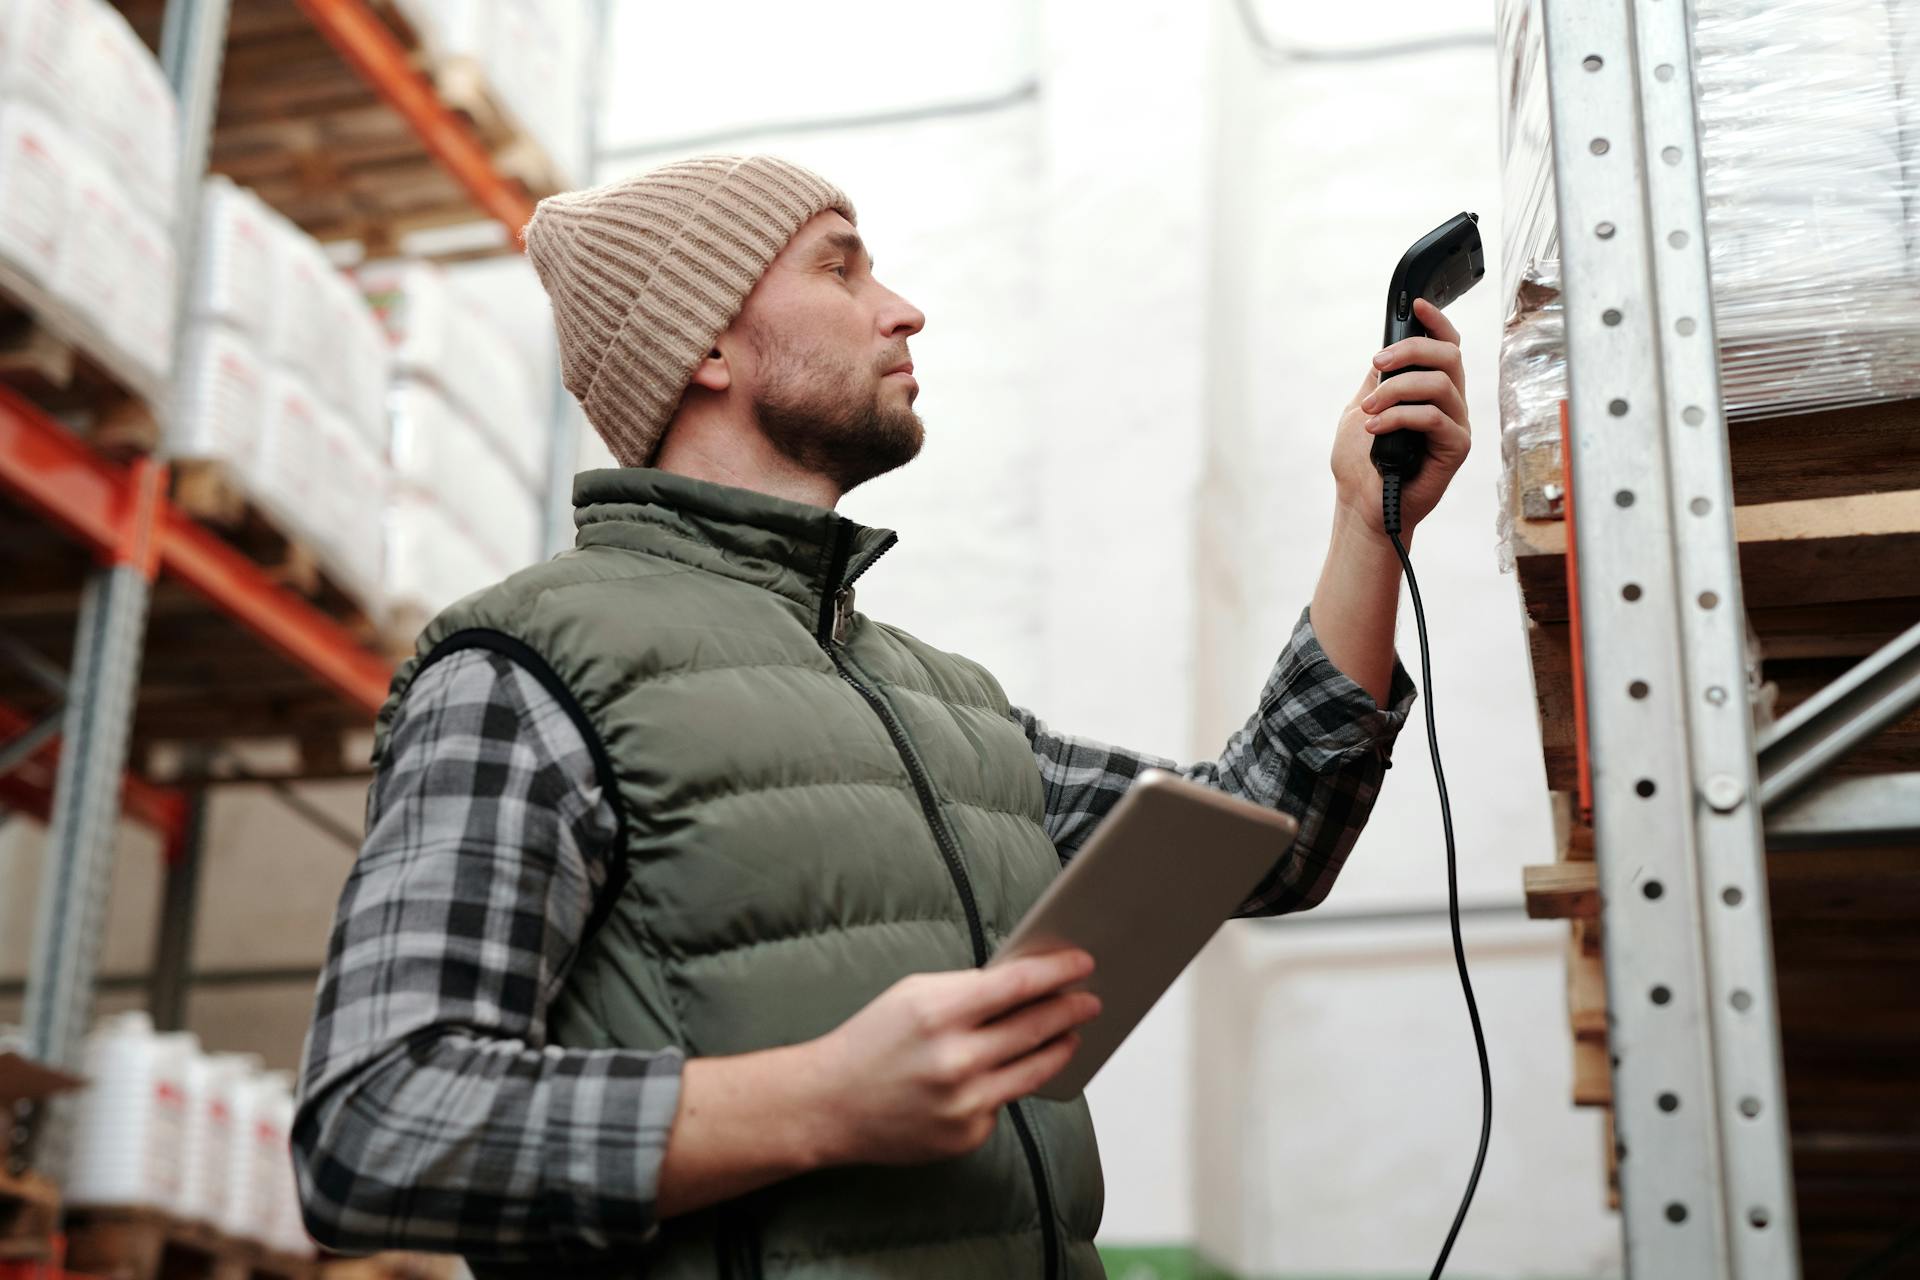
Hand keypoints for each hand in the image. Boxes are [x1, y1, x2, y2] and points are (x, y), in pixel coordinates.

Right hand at [804, 950, 1099, 1166]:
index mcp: (938, 1011)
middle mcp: (955, 1059)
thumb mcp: (914, 995)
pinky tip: (1005, 1072)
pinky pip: (1003, 1102)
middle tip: (1091, 999)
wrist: (829, 1104)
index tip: (1083, 963)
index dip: (1058, 972)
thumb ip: (969, 990)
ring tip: (1072, 1033)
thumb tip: (1027, 986)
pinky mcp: (966, 1135)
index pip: (1018, 985)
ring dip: (1060, 1047)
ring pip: (1034, 1070)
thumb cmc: (872, 1041)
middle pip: (1036, 1027)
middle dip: (1070, 1009)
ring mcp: (963, 1102)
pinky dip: (1007, 1085)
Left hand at [1329, 297, 1470, 538]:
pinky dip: (1399, 417)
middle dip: (1410, 351)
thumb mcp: (1363, 407)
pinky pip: (1434, 417)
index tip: (1416, 304)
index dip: (1437, 322)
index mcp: (1429, 390)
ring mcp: (1455, 424)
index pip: (1446, 346)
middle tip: (1378, 365)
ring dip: (1396, 389)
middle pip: (1449, 355)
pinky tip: (1376, 428)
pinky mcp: (1455, 448)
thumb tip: (1387, 350)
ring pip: (1440, 383)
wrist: (1361, 505)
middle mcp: (1449, 403)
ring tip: (1369, 409)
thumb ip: (1379, 380)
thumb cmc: (1361, 462)